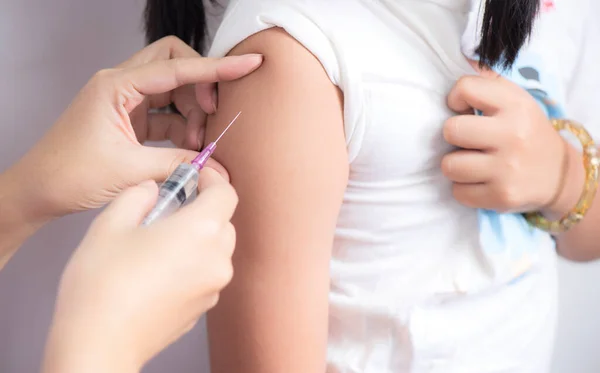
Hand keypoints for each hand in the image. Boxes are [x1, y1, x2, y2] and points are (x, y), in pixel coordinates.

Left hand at [5, 36, 260, 224]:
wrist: (40, 190)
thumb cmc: (71, 174)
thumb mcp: (131, 169)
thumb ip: (179, 163)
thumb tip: (216, 167)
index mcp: (117, 86)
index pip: (177, 67)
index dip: (216, 68)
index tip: (247, 64)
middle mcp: (122, 85)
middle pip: (175, 63)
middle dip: (200, 84)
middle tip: (214, 113)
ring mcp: (127, 101)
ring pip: (174, 89)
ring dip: (193, 113)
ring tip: (198, 144)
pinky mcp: (131, 119)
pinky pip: (167, 113)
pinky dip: (183, 128)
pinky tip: (189, 149)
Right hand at [43, 168, 236, 372]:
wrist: (100, 342)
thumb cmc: (103, 284)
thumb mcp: (111, 224)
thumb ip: (137, 196)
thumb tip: (151, 189)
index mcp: (201, 230)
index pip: (226, 193)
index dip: (212, 179)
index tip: (196, 176)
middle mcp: (217, 259)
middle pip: (223, 222)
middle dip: (202, 210)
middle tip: (169, 210)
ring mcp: (213, 287)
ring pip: (216, 250)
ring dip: (197, 239)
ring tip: (159, 243)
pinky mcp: (203, 308)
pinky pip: (205, 275)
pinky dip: (192, 265)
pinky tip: (159, 271)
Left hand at [441, 72, 567, 212]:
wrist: (559, 175)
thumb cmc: (524, 132)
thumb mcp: (514, 101)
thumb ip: (486, 83)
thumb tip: (461, 58)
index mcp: (515, 104)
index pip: (464, 88)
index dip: (455, 100)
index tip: (463, 109)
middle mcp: (513, 135)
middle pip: (451, 130)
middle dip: (453, 136)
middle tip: (468, 141)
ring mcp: (508, 169)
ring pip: (449, 165)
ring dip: (456, 165)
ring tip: (473, 162)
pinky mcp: (502, 197)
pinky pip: (458, 192)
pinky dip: (464, 188)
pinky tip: (480, 181)